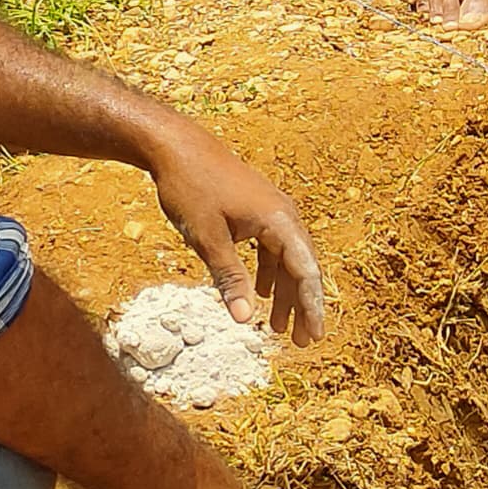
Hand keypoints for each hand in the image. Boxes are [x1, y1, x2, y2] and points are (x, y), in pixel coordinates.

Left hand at [142, 118, 326, 340]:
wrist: (176, 147)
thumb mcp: (208, 239)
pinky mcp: (257, 211)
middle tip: (301, 342)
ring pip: (287, 260)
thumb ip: (229, 278)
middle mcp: (284, 214)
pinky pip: (272, 249)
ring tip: (278, 327)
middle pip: (302, 267)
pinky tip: (258, 294)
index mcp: (280, 220)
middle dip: (301, 305)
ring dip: (283, 293)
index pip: (305, 271)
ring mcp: (272, 211)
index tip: (312, 336)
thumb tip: (244, 320)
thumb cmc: (191, 188)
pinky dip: (268, 274)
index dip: (310, 306)